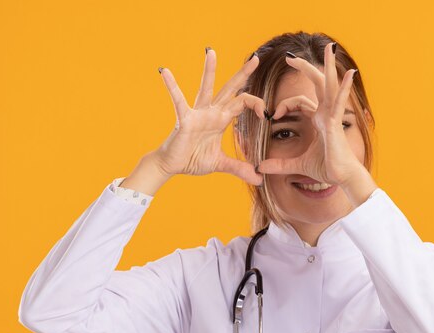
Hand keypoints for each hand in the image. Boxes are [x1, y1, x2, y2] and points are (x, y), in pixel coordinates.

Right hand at [153, 49, 265, 185]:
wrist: (172, 165)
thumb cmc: (193, 159)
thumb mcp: (221, 164)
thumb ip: (240, 168)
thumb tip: (259, 179)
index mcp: (221, 119)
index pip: (243, 104)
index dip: (257, 105)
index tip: (267, 114)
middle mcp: (211, 112)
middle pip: (230, 89)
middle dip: (243, 74)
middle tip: (256, 58)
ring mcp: (198, 114)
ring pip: (206, 88)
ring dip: (210, 70)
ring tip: (211, 51)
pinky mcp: (184, 119)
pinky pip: (178, 100)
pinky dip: (172, 87)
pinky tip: (165, 72)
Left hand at [256, 42, 360, 186]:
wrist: (342, 177)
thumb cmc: (326, 168)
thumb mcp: (297, 164)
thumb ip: (279, 164)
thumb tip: (260, 168)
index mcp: (318, 120)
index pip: (300, 101)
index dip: (285, 105)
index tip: (273, 115)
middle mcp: (326, 114)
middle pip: (317, 84)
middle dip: (305, 69)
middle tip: (290, 57)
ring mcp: (332, 116)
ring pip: (329, 85)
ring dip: (329, 66)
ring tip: (330, 48)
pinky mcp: (335, 123)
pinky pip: (338, 102)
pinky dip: (343, 88)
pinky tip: (349, 74)